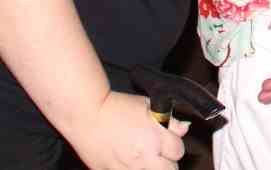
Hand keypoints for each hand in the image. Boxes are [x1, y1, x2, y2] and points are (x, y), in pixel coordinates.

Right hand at [64, 90, 187, 169]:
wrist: (85, 114)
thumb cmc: (116, 107)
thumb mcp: (148, 106)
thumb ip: (169, 120)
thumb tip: (184, 128)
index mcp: (156, 137)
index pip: (178, 151)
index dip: (174, 146)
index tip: (169, 142)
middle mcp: (144, 156)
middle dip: (167, 162)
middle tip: (159, 155)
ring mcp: (127, 168)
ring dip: (150, 167)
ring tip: (143, 157)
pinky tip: (128, 161)